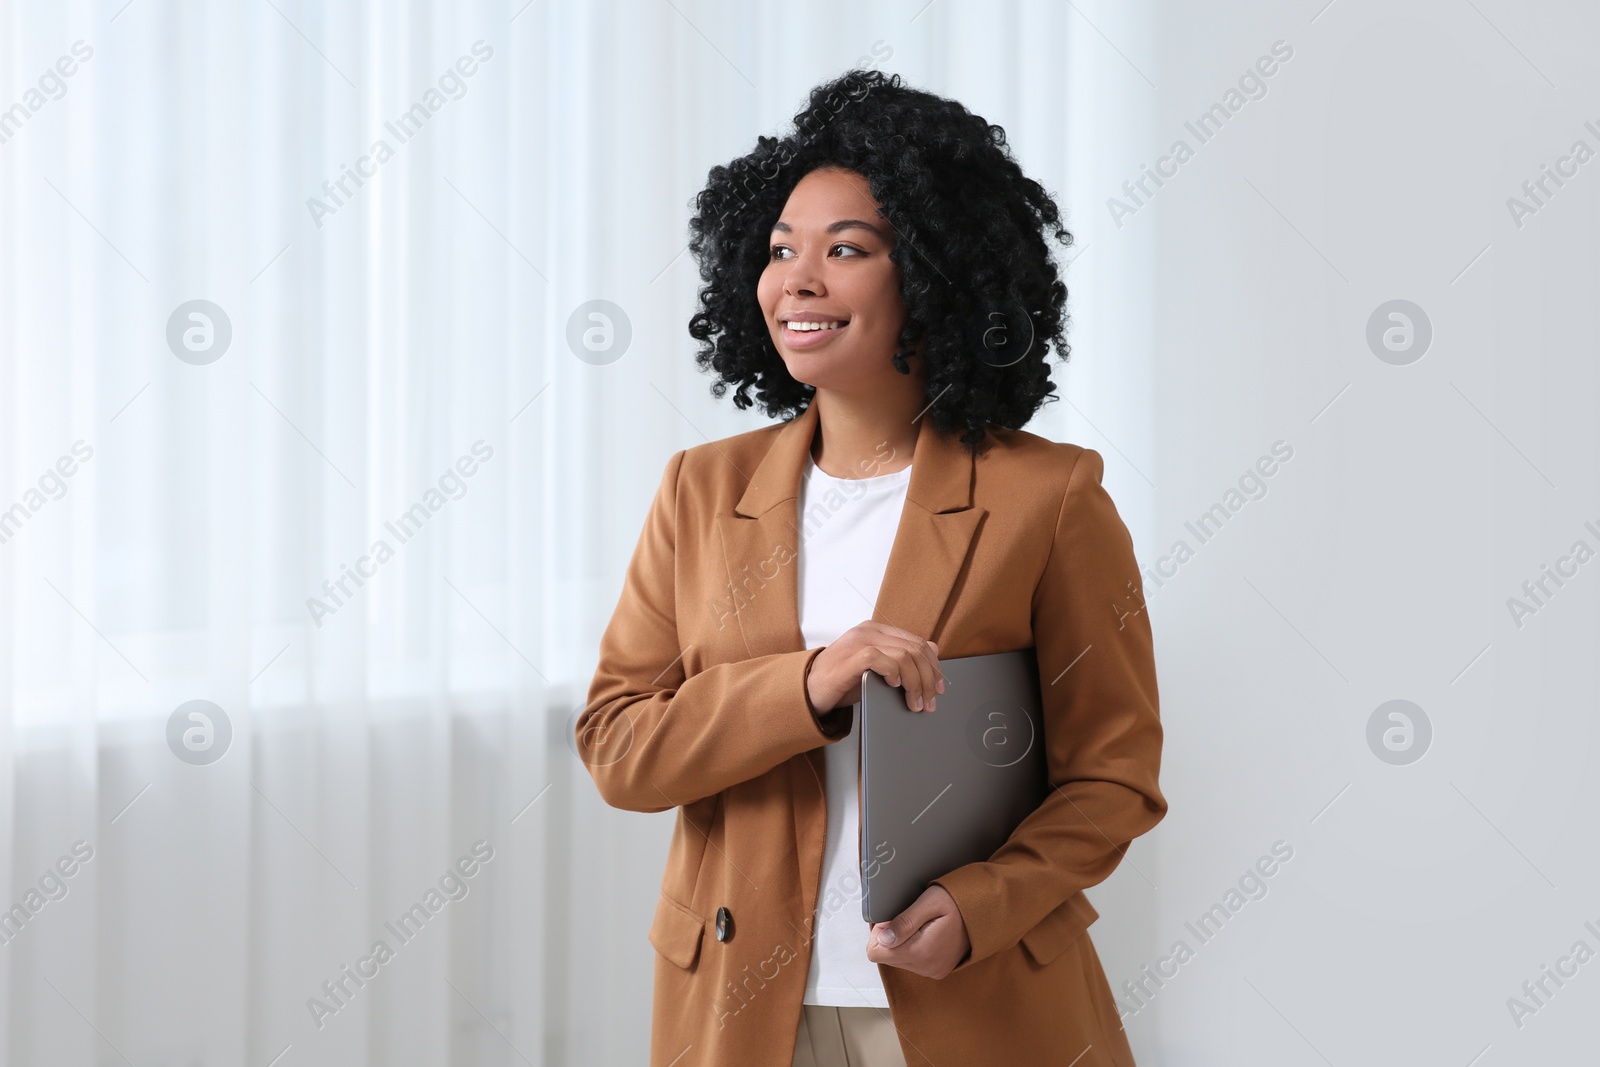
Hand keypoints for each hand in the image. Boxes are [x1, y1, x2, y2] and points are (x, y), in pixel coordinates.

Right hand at [804, 621, 943, 717]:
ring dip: (916, 683)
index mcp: (876, 630)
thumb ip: (900, 659)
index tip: (938, 687)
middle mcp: (868, 631)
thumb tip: (934, 653)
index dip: (933, 665)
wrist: (808, 690)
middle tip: (929, 702)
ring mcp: (858, 642)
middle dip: (928, 679)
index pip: (917, 642)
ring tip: (914, 703)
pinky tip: (894, 687)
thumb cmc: (841, 681)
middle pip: (915, 649)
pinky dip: (894, 674)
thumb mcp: (876, 669)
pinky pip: (882, 660)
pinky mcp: (850, 658)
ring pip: (904, 656)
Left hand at [865, 884, 970, 978]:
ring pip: (898, 960)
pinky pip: (912, 962)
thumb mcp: (929, 903)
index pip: (876, 953)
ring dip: (902, 942)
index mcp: (922, 952)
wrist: (986, 912)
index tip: (891, 918)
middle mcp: (927, 967)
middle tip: (908, 917)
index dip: (878, 933)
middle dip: (890, 937)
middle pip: (886, 957)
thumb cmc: (958, 902)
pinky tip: (925, 933)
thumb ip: (904, 922)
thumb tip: (883, 939)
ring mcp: (933, 971)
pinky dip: (912, 947)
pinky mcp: (937, 970)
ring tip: (920, 924)